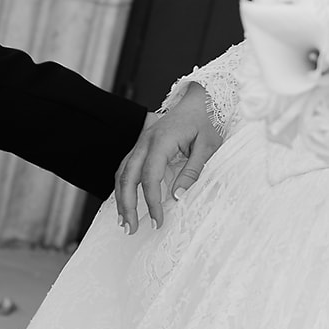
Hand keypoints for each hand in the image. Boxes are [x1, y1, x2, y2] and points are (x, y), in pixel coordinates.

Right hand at [115, 83, 221, 233]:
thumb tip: (177, 196)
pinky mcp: (140, 147)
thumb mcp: (208, 146)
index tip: (159, 221)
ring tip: (124, 222)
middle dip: (126, 205)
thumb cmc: (205, 122)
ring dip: (120, 199)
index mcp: (161, 140)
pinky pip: (125, 168)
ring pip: (122, 173)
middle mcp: (145, 142)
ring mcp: (140, 143)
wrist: (199, 100)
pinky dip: (123, 187)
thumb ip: (193, 170)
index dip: (152, 201)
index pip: (150, 176)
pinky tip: (125, 203)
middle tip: (131, 229)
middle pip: (127, 176)